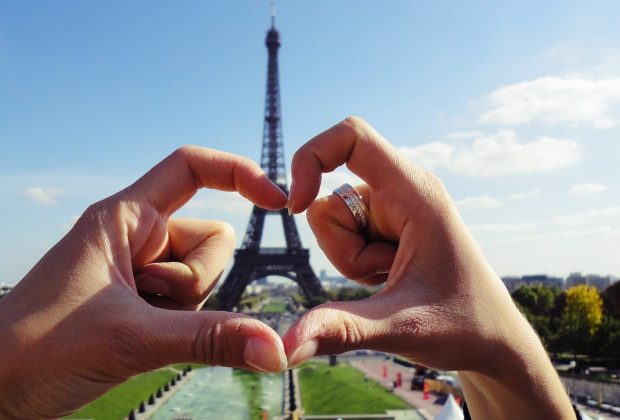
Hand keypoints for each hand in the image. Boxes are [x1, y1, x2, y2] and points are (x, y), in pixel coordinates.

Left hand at [0, 146, 287, 417]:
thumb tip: (277, 349)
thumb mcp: (131, 338)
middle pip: (213, 239)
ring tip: (134, 324)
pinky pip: (191, 306)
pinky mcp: (144, 302)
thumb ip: (210, 341)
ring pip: (205, 277)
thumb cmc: (35, 350)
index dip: (239, 173)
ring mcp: (142, 271)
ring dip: (185, 308)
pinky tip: (137, 340)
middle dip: (196, 279)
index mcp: (126, 217)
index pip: (191, 167)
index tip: (278, 202)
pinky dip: (179, 326)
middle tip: (146, 301)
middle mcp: (138, 238)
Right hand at [284, 117, 572, 418]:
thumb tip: (284, 346)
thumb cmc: (463, 327)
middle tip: (386, 274)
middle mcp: (403, 191)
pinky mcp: (386, 225)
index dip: (312, 156)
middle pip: (330, 198)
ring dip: (350, 258)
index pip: (352, 136)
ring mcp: (393, 208)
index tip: (294, 205)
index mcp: (415, 193)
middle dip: (342, 248)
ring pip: (332, 221)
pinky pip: (343, 236)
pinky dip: (355, 263)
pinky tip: (390, 277)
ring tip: (392, 277)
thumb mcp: (399, 327)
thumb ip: (341, 329)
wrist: (492, 341)